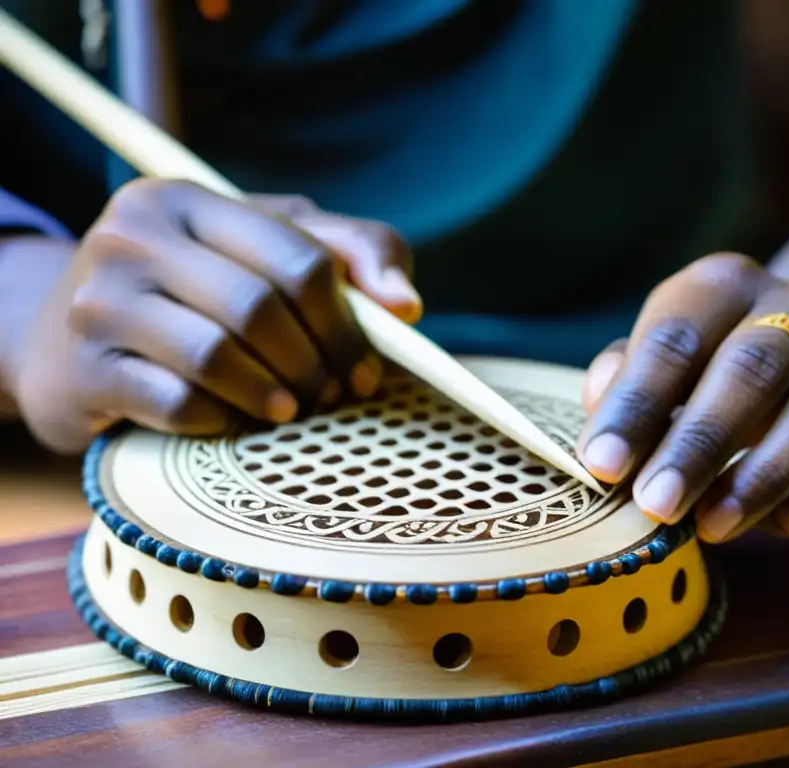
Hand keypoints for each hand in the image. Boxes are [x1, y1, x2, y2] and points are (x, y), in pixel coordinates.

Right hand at [12, 180, 419, 453]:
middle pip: (260, 307)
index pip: (299, 257)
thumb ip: (349, 254)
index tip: (368, 370)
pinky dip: (219, 419)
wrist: (65, 343)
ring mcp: (98, 303)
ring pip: (215, 356)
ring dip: (272, 394)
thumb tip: (408, 306)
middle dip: (315, 363)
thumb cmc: (195, 291)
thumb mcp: (266, 250)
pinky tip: (230, 419)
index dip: (348, 323)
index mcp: (186, 200)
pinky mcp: (83, 370)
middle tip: (333, 396)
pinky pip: (175, 403)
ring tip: (289, 409)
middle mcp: (133, 237)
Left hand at [577, 253, 788, 541]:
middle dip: (700, 443)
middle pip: (753, 368)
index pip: (675, 339)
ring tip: (713, 527)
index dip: (636, 404)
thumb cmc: (706, 367)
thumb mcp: (657, 361)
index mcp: (722, 287)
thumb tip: (601, 442)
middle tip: (657, 506)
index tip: (603, 465)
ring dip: (766, 476)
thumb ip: (623, 388)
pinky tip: (788, 525)